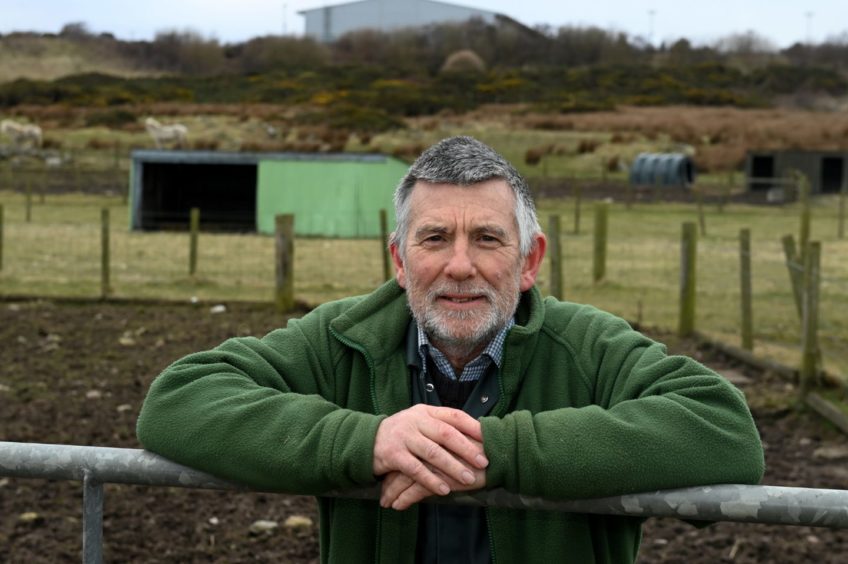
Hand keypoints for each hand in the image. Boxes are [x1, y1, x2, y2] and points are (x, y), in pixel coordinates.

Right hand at [373, 405, 487, 497]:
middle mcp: (415, 421)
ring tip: (468, 479)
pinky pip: (415, 469)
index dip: (472, 426)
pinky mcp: (393, 455)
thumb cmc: (402, 433)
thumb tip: (475, 433)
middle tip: (483, 462)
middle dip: (467, 449)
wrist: (367, 440)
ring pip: (433, 453)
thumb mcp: (420, 422)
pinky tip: (443, 489)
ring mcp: (404, 437)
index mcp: (426, 412)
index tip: (488, 438)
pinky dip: (431, 480)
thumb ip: (441, 425)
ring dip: (452, 467)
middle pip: (446, 434)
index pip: (453, 415)